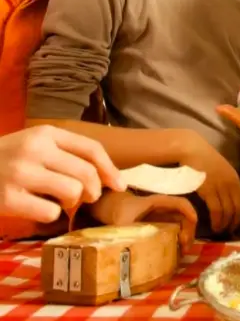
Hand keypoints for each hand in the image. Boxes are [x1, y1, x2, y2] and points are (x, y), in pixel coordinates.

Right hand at [0, 126, 125, 223]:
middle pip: (87, 173)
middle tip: (86, 198)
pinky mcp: (7, 197)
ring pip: (72, 191)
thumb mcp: (34, 146)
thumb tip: (109, 176)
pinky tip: (37, 208)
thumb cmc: (6, 161)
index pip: (91, 149)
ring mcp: (20, 172)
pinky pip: (51, 211)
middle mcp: (34, 148)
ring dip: (71, 202)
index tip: (120, 186)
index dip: (110, 170)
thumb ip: (65, 154)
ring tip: (59, 201)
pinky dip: (50, 215)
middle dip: (93, 190)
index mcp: (45, 133)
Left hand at [90, 191, 196, 253]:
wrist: (112, 209)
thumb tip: (130, 248)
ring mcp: (165, 218)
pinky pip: (176, 232)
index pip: (180, 203)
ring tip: (182, 252)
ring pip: (183, 226)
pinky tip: (176, 253)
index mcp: (159, 203)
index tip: (194, 222)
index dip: (190, 211)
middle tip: (185, 247)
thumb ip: (125, 231)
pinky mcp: (162, 227)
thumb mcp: (120, 221)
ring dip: (186, 238)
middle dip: (190, 231)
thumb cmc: (118, 211)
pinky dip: (179, 242)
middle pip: (186, 217)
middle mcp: (166, 210)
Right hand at [180, 142, 239, 233]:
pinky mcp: (208, 190)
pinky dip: (216, 221)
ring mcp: (220, 187)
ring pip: (228, 212)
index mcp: (236, 180)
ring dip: (225, 225)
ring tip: (220, 231)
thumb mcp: (223, 171)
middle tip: (231, 232)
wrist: (192, 150)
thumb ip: (229, 184)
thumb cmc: (205, 160)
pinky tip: (213, 226)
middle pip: (238, 209)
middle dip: (236, 223)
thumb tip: (231, 200)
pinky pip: (216, 210)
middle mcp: (231, 184)